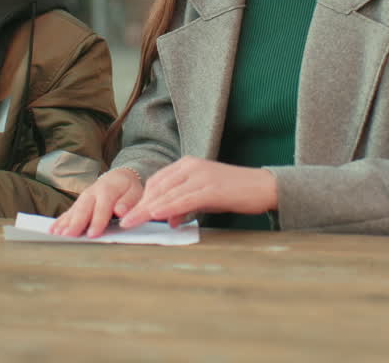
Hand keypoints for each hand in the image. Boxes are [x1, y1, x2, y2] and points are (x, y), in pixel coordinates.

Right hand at [49, 168, 144, 238]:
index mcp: (108, 189)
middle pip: (83, 209)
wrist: (120, 176)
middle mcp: (93, 192)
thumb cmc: (129, 187)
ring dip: (65, 223)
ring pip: (73, 211)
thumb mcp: (136, 191)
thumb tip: (120, 211)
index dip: (97, 221)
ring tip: (57, 235)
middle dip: (75, 223)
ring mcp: (84, 197)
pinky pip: (68, 212)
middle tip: (68, 236)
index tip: (92, 234)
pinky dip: (60, 221)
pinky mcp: (79, 203)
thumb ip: (129, 202)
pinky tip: (52, 230)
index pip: (102, 208)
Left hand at [119, 156, 277, 228]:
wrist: (264, 186)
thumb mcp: (204, 198)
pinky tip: (156, 215)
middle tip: (124, 223)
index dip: (142, 199)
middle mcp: (191, 166)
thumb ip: (184, 205)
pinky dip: (168, 208)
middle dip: (140, 206)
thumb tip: (168, 220)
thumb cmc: (235, 193)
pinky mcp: (211, 187)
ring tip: (133, 223)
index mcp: (188, 164)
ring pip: (167, 193)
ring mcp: (201, 175)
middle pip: (158, 186)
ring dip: (148, 210)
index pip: (157, 181)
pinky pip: (184, 198)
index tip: (130, 215)